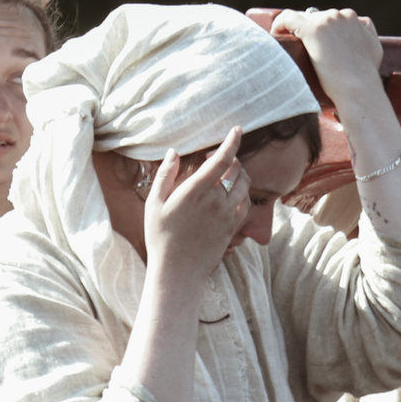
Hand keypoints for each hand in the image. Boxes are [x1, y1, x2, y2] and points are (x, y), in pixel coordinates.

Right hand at [141, 130, 248, 280]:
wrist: (178, 272)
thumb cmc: (161, 237)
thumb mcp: (155, 204)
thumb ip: (165, 175)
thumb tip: (173, 153)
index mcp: (196, 191)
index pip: (222, 160)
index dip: (232, 142)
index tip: (237, 129)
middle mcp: (216, 201)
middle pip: (235, 170)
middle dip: (230, 158)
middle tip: (218, 157)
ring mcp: (227, 215)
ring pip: (244, 186)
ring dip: (239, 174)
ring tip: (227, 173)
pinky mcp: (233, 228)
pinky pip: (246, 204)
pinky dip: (243, 194)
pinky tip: (231, 194)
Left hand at [279, 8, 385, 106]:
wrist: (359, 89)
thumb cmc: (366, 79)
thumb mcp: (375, 51)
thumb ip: (367, 38)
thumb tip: (357, 41)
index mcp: (356, 19)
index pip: (333, 19)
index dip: (323, 30)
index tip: (316, 44)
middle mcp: (341, 15)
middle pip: (317, 17)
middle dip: (310, 31)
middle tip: (301, 48)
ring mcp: (326, 21)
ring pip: (303, 17)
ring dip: (296, 29)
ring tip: (288, 44)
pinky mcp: (312, 29)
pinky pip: (288, 18)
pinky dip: (280, 24)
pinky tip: (276, 34)